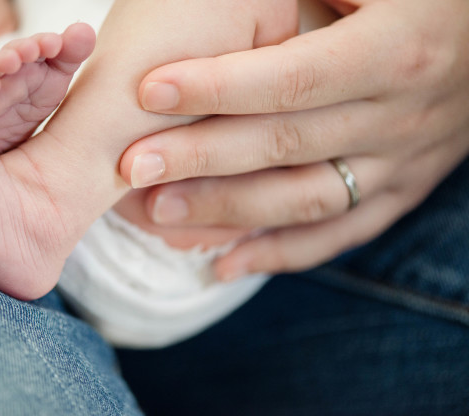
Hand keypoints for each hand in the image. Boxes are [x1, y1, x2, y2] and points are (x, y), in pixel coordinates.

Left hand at [119, 0, 468, 280]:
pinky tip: (223, 266)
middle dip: (202, 157)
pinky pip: (339, 234)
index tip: (149, 91)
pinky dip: (281, 254)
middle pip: (286, 145)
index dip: (217, 86)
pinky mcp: (401, 190)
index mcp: (396, 50)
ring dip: (229, 212)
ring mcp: (404, 162)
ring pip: (306, 200)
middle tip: (133, 167)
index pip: (292, 78)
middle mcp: (401, 116)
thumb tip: (232, 1)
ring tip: (160, 215)